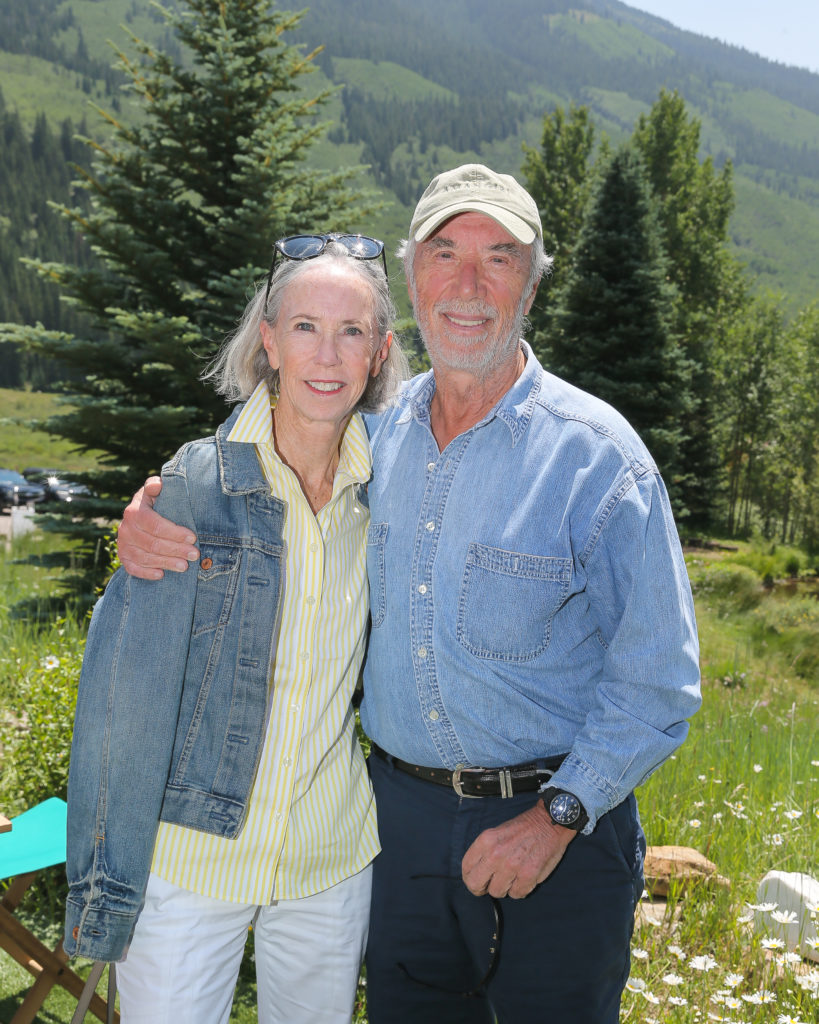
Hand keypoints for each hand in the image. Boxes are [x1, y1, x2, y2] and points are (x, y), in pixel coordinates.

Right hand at [117, 477, 199, 578]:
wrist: (140, 516)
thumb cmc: (156, 503)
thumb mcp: (156, 492)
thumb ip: (156, 487)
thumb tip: (157, 485)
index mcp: (134, 511)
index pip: (155, 524)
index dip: (175, 532)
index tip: (193, 538)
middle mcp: (125, 528)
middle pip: (153, 543)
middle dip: (176, 550)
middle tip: (194, 555)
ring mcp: (123, 544)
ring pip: (145, 557)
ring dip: (166, 563)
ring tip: (185, 566)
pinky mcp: (123, 557)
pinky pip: (133, 568)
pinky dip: (147, 573)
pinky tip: (162, 575)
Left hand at [461, 799, 575, 898]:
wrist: (549, 822)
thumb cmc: (523, 828)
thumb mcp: (496, 833)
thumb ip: (484, 852)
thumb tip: (476, 874)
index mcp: (486, 840)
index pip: (466, 868)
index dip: (470, 877)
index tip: (478, 880)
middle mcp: (496, 853)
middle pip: (475, 885)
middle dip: (482, 888)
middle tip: (490, 885)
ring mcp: (512, 865)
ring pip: (497, 892)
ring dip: (504, 888)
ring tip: (512, 877)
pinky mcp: (528, 875)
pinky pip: (517, 894)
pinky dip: (520, 890)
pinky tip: (524, 878)